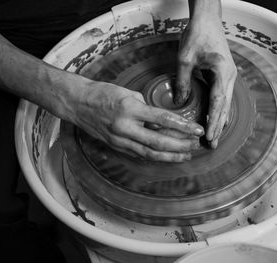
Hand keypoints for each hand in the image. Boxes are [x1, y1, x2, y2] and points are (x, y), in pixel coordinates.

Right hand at [69, 80, 204, 161]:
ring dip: (170, 156)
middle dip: (181, 146)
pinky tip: (167, 157)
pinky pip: (139, 154)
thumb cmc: (103, 93)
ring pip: (149, 154)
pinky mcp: (116, 146)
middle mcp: (125, 127)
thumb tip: (161, 119)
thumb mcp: (128, 93)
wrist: (78, 103)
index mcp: (130, 109)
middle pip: (158, 143)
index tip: (197, 129)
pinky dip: (155, 157)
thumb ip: (146, 108)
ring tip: (186, 155)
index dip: (183, 126)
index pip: (163, 120)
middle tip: (195, 145)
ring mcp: (119, 139)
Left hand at [175, 10, 236, 148]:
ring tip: (213, 138)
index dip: (213, 121)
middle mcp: (230, 77)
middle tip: (212, 145)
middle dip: (218, 127)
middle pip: (225, 107)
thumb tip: (179, 102)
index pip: (218, 103)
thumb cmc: (198, 34)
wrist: (208, 19)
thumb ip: (182, 81)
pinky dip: (218, 111)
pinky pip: (222, 98)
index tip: (209, 137)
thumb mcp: (185, 58)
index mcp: (223, 72)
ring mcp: (229, 77)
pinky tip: (214, 121)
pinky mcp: (224, 76)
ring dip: (219, 121)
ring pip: (225, 104)